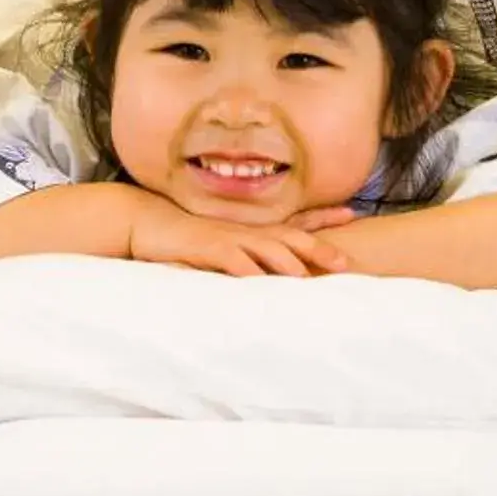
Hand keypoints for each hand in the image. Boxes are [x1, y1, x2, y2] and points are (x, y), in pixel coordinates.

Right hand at [129, 197, 354, 276]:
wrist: (145, 221)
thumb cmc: (183, 237)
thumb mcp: (221, 243)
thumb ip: (244, 254)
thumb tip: (268, 272)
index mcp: (251, 228)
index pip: (293, 220)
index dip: (322, 217)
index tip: (351, 213)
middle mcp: (245, 230)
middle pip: (289, 235)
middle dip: (318, 247)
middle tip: (345, 261)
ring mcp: (227, 237)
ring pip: (264, 247)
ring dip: (287, 260)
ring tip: (307, 276)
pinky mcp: (206, 247)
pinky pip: (230, 259)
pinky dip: (245, 270)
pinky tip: (258, 282)